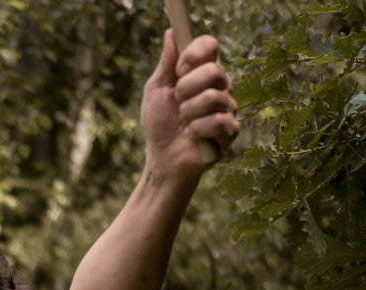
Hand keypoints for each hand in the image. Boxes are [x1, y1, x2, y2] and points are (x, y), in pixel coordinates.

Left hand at [141, 31, 239, 179]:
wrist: (162, 159)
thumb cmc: (159, 124)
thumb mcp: (157, 90)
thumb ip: (166, 63)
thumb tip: (171, 32)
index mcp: (202, 74)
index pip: (210, 46)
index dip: (195, 53)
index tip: (180, 68)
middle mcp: (220, 86)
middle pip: (213, 71)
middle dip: (186, 90)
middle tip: (177, 104)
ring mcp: (228, 108)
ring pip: (213, 98)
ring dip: (188, 114)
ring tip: (183, 124)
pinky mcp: (231, 131)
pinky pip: (217, 121)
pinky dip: (197, 130)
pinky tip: (193, 137)